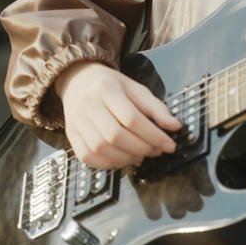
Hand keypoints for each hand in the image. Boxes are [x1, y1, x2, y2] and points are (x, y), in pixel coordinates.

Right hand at [55, 62, 180, 169]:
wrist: (78, 81)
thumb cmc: (111, 86)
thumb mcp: (136, 88)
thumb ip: (155, 107)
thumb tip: (174, 126)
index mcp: (107, 89)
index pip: (131, 118)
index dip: (153, 135)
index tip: (169, 145)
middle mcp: (89, 106)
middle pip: (116, 135)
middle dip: (141, 148)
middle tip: (157, 151)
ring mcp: (77, 122)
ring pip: (101, 148)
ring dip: (126, 158)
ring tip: (141, 155)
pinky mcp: (71, 135)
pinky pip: (87, 157)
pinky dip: (107, 164)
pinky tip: (122, 160)